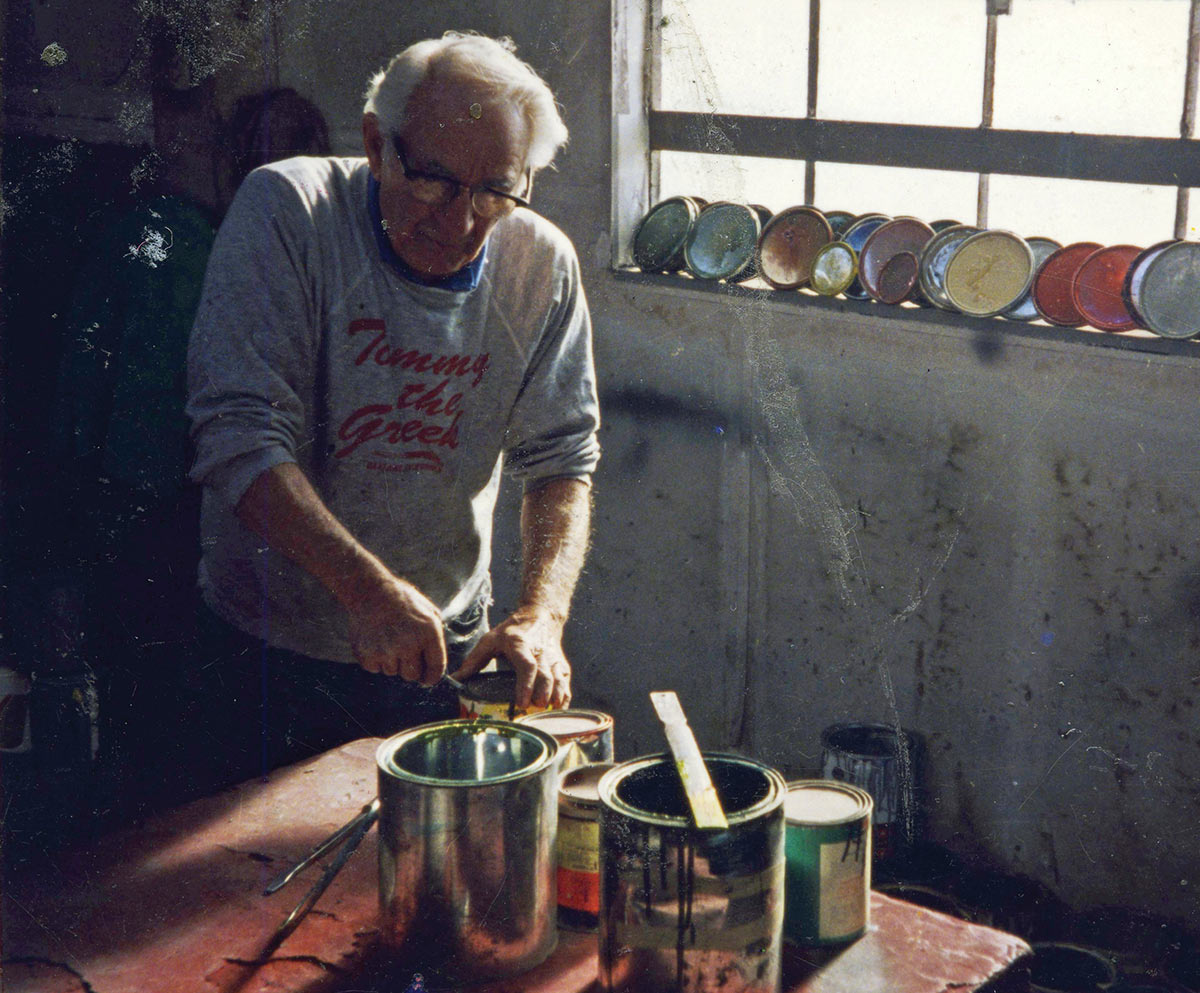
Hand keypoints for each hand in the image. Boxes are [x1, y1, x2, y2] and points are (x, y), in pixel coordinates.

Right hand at [345, 574, 446, 683]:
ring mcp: (387, 651)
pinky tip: (375, 642)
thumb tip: (437, 658)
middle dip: (410, 667)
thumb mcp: (428, 611)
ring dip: (391, 662)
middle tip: (402, 652)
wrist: (370, 591)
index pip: (436, 667)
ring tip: (387, 640)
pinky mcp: (368, 654)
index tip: (427, 679)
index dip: (432, 677)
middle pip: (412, 675)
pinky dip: (375, 660)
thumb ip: (435, 634)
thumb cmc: (401, 600)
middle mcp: (409, 644)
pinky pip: (375, 669)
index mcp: (428, 633)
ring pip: (393, 672)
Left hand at [451, 606, 571, 709]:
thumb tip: (456, 679)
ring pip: (559, 678)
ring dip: (556, 696)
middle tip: (536, 709)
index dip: (527, 684)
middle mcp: (540, 652)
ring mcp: (553, 659)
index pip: (527, 666)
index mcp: (521, 645)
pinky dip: (565, 696)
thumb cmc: (512, 631)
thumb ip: (474, 660)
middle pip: (546, 675)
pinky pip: (565, 682)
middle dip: (543, 693)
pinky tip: (559, 709)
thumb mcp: (490, 640)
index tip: (523, 702)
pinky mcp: (561, 665)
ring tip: (550, 711)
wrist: (540, 616)